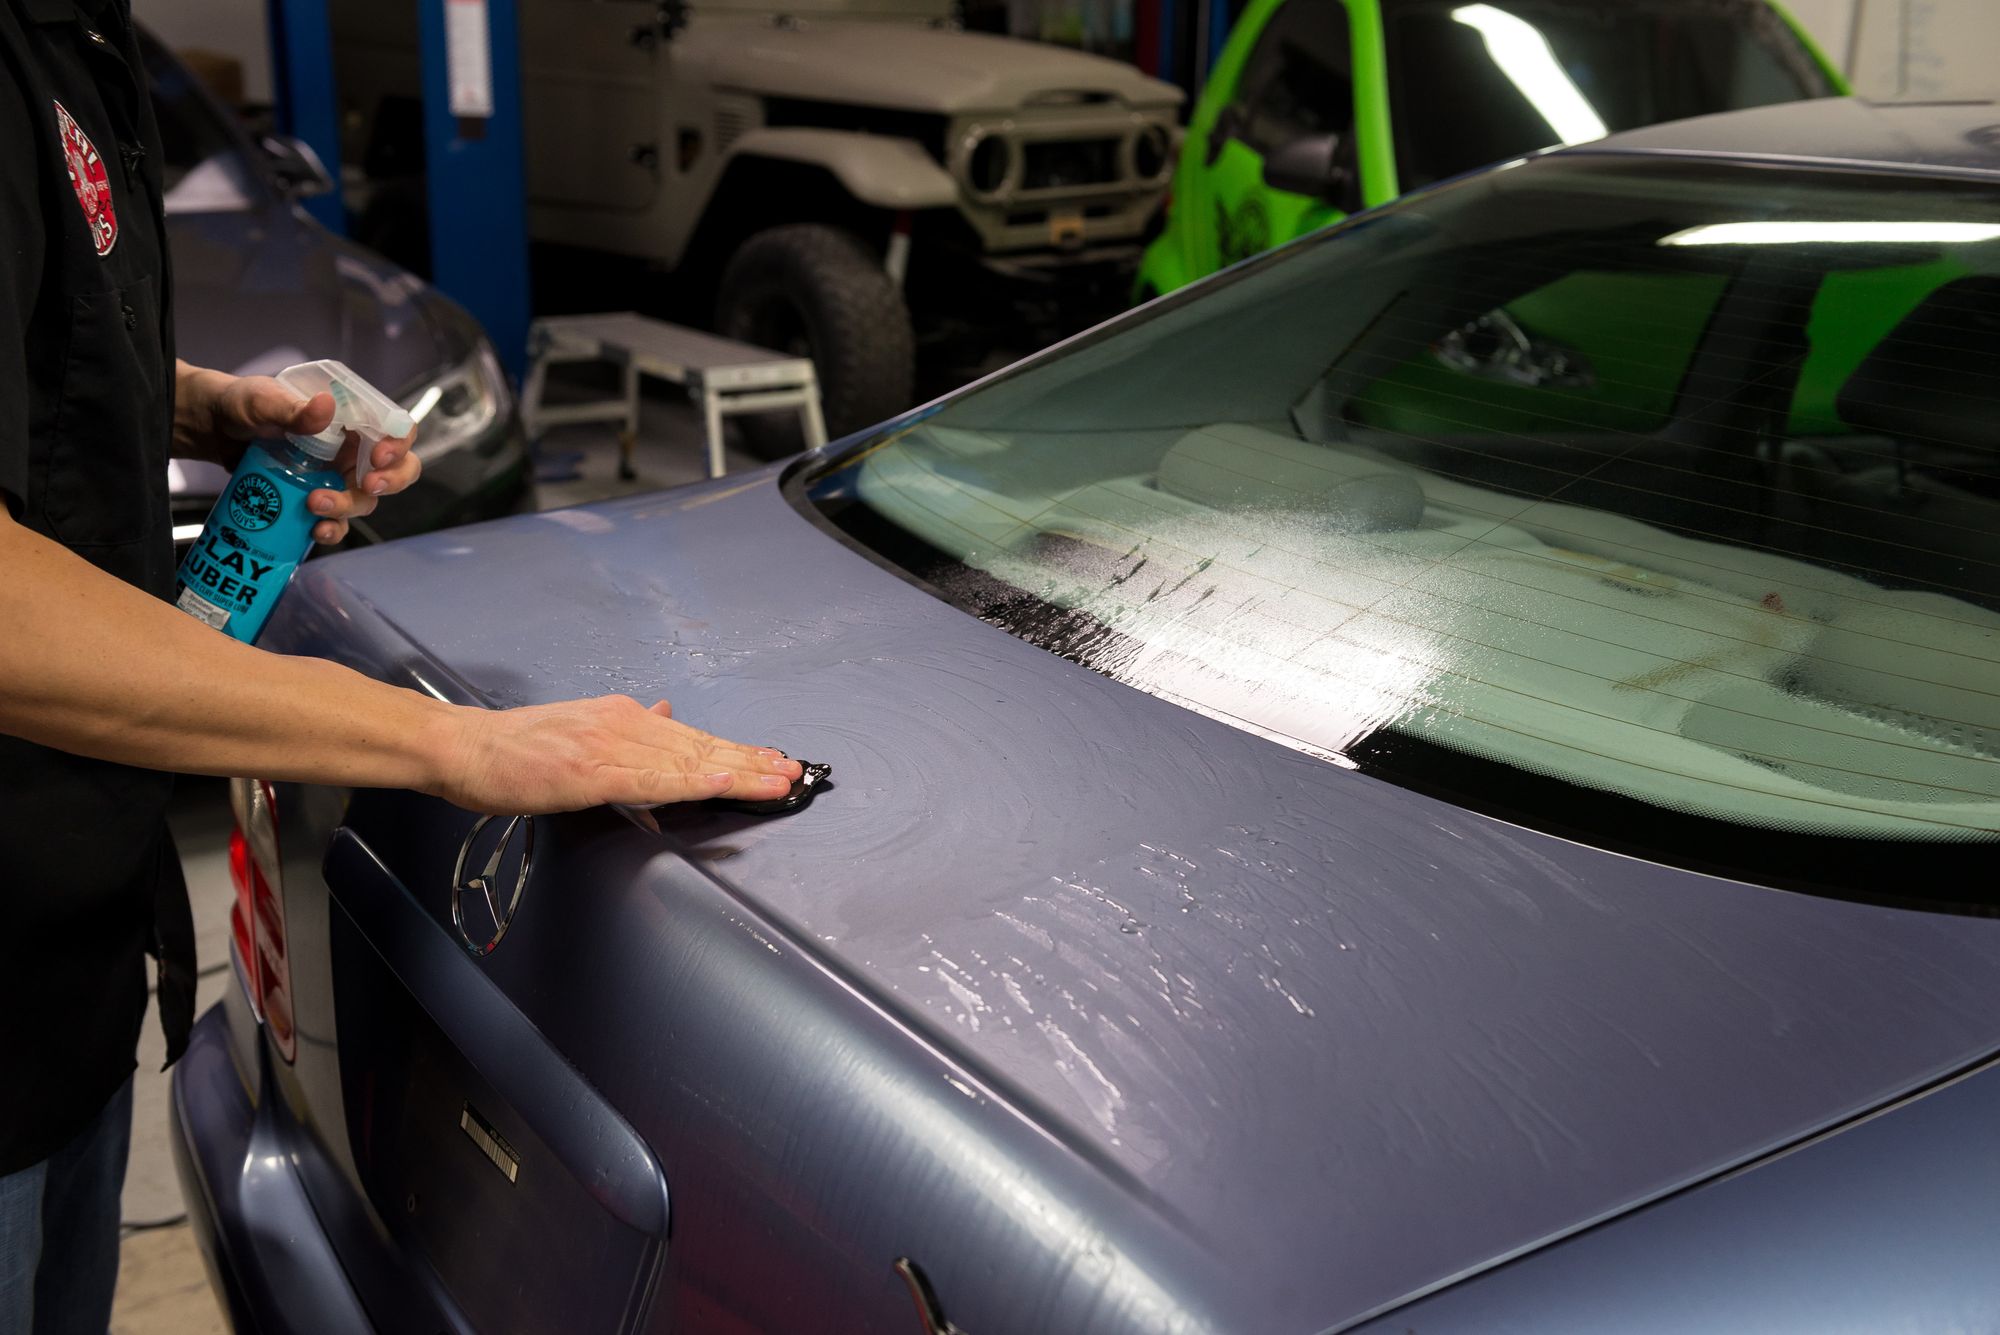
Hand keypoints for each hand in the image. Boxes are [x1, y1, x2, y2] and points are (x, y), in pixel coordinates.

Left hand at [174, 361, 421, 543]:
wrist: (212, 431)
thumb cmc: (241, 404)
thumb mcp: (261, 400)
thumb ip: (291, 407)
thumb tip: (325, 408)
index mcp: (351, 416)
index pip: (395, 427)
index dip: (399, 444)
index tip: (380, 455)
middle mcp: (353, 448)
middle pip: (397, 469)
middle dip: (391, 481)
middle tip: (368, 485)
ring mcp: (337, 476)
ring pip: (365, 499)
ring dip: (348, 506)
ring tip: (315, 505)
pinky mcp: (318, 499)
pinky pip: (337, 521)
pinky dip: (332, 529)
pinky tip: (316, 531)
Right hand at [437, 696, 805, 814]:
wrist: (464, 749)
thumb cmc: (515, 749)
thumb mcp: (580, 728)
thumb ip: (627, 726)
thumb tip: (667, 714)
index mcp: (622, 717)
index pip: (692, 738)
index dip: (737, 750)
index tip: (773, 759)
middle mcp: (624, 724)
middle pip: (701, 747)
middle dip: (752, 761)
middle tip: (795, 771)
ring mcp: (610, 747)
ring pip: (688, 762)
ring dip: (738, 771)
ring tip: (777, 779)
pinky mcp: (592, 773)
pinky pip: (654, 780)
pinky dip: (694, 781)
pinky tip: (725, 782)